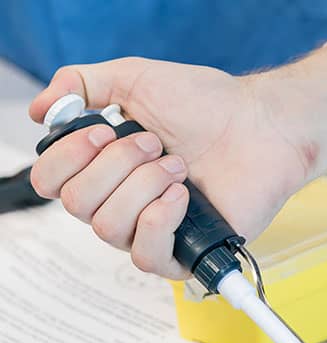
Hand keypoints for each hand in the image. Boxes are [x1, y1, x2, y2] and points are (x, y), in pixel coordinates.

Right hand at [29, 57, 309, 277]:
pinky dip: (158, 221)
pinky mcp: (186, 253)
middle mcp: (123, 202)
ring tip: (179, 167)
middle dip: (116, 166)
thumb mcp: (135, 79)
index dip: (68, 158)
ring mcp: (155, 230)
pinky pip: (146, 257)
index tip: (103, 130)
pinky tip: (182, 196)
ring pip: (108, 228)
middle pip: (77, 205)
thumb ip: (81, 84)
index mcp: (105, 168)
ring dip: (142, 187)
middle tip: (156, 144)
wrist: (263, 126)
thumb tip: (41, 111)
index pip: (51, 182)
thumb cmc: (210, 105)